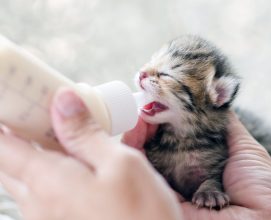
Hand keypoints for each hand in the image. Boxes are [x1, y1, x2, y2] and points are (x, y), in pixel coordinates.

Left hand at [0, 88, 182, 219]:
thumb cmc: (142, 214)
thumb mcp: (121, 164)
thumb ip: (86, 133)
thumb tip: (63, 99)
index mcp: (49, 182)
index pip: (4, 144)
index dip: (4, 117)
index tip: (14, 98)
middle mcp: (38, 203)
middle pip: (11, 160)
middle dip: (22, 132)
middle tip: (44, 111)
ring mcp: (47, 216)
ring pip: (27, 176)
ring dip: (40, 151)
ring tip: (67, 133)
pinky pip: (44, 191)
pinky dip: (53, 170)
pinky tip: (80, 161)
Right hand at [123, 111, 270, 219]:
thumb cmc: (262, 186)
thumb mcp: (243, 146)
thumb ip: (224, 123)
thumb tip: (214, 95)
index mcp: (197, 160)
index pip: (171, 135)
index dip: (162, 116)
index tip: (157, 99)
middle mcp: (180, 172)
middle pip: (152, 144)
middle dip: (144, 121)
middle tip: (143, 103)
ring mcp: (169, 185)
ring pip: (141, 156)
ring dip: (135, 131)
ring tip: (138, 113)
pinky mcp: (162, 196)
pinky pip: (138, 173)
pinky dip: (132, 149)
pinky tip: (136, 129)